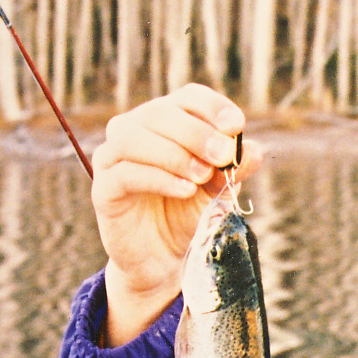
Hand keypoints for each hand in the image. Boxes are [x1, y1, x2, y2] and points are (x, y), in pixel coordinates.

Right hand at [91, 84, 262, 344]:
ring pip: (135, 137)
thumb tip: (252, 150)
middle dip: (196, 132)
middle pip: (160, 112)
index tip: (236, 125)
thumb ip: (234, 169)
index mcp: (166, 122)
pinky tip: (185, 190)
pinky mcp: (104, 188)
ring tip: (202, 176)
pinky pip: (126, 173)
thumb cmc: (189, 215)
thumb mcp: (219, 190)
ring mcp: (114, 157)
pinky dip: (159, 178)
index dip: (211, 106)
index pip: (187, 97)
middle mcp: (135, 130)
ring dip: (174, 153)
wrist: (164, 260)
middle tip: (222, 156)